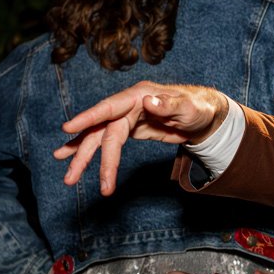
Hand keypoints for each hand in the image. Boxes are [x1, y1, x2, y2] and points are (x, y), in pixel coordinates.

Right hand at [53, 82, 227, 195]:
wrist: (204, 116)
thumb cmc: (198, 108)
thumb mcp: (189, 108)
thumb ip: (169, 105)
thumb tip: (148, 101)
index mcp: (138, 96)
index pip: (109, 108)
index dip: (89, 118)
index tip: (69, 128)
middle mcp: (127, 106)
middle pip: (101, 131)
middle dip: (86, 155)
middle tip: (71, 177)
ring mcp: (126, 118)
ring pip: (99, 139)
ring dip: (83, 157)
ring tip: (69, 178)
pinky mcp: (129, 130)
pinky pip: (107, 142)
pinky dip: (92, 151)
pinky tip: (76, 160)